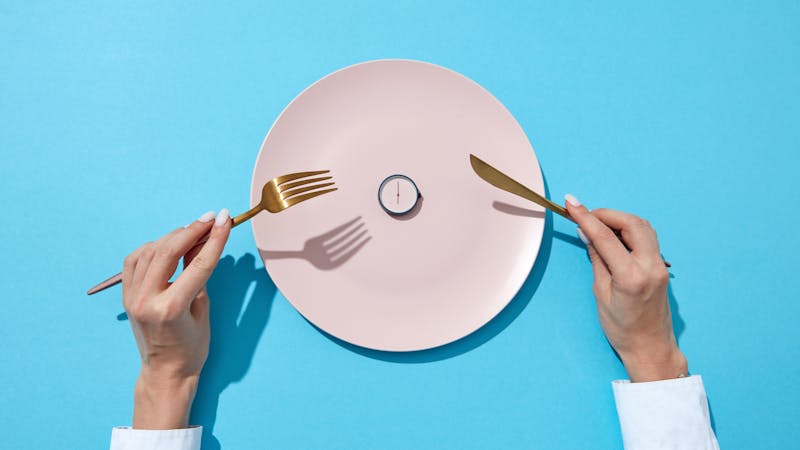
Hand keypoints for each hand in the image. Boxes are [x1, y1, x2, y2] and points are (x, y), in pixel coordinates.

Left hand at [122, 209, 230, 428]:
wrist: (165, 372)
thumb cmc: (190, 348)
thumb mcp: (202, 310)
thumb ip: (199, 276)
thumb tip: (202, 244)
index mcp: (171, 309)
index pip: (198, 264)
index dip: (214, 239)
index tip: (224, 219)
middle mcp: (147, 300)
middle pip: (169, 251)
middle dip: (192, 230)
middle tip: (210, 218)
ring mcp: (132, 297)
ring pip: (149, 251)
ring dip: (173, 236)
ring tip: (193, 230)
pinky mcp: (126, 295)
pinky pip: (135, 260)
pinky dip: (153, 247)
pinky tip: (169, 244)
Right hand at [564, 195, 686, 382]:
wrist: (650, 347)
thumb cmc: (621, 329)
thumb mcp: (601, 294)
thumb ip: (598, 259)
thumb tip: (588, 234)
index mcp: (632, 276)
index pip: (606, 237)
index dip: (586, 217)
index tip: (571, 203)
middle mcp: (651, 266)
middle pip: (631, 223)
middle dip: (606, 214)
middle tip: (585, 214)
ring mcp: (660, 265)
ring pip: (642, 226)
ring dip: (619, 219)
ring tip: (597, 224)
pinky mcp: (661, 266)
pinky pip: (647, 237)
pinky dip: (629, 229)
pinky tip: (614, 235)